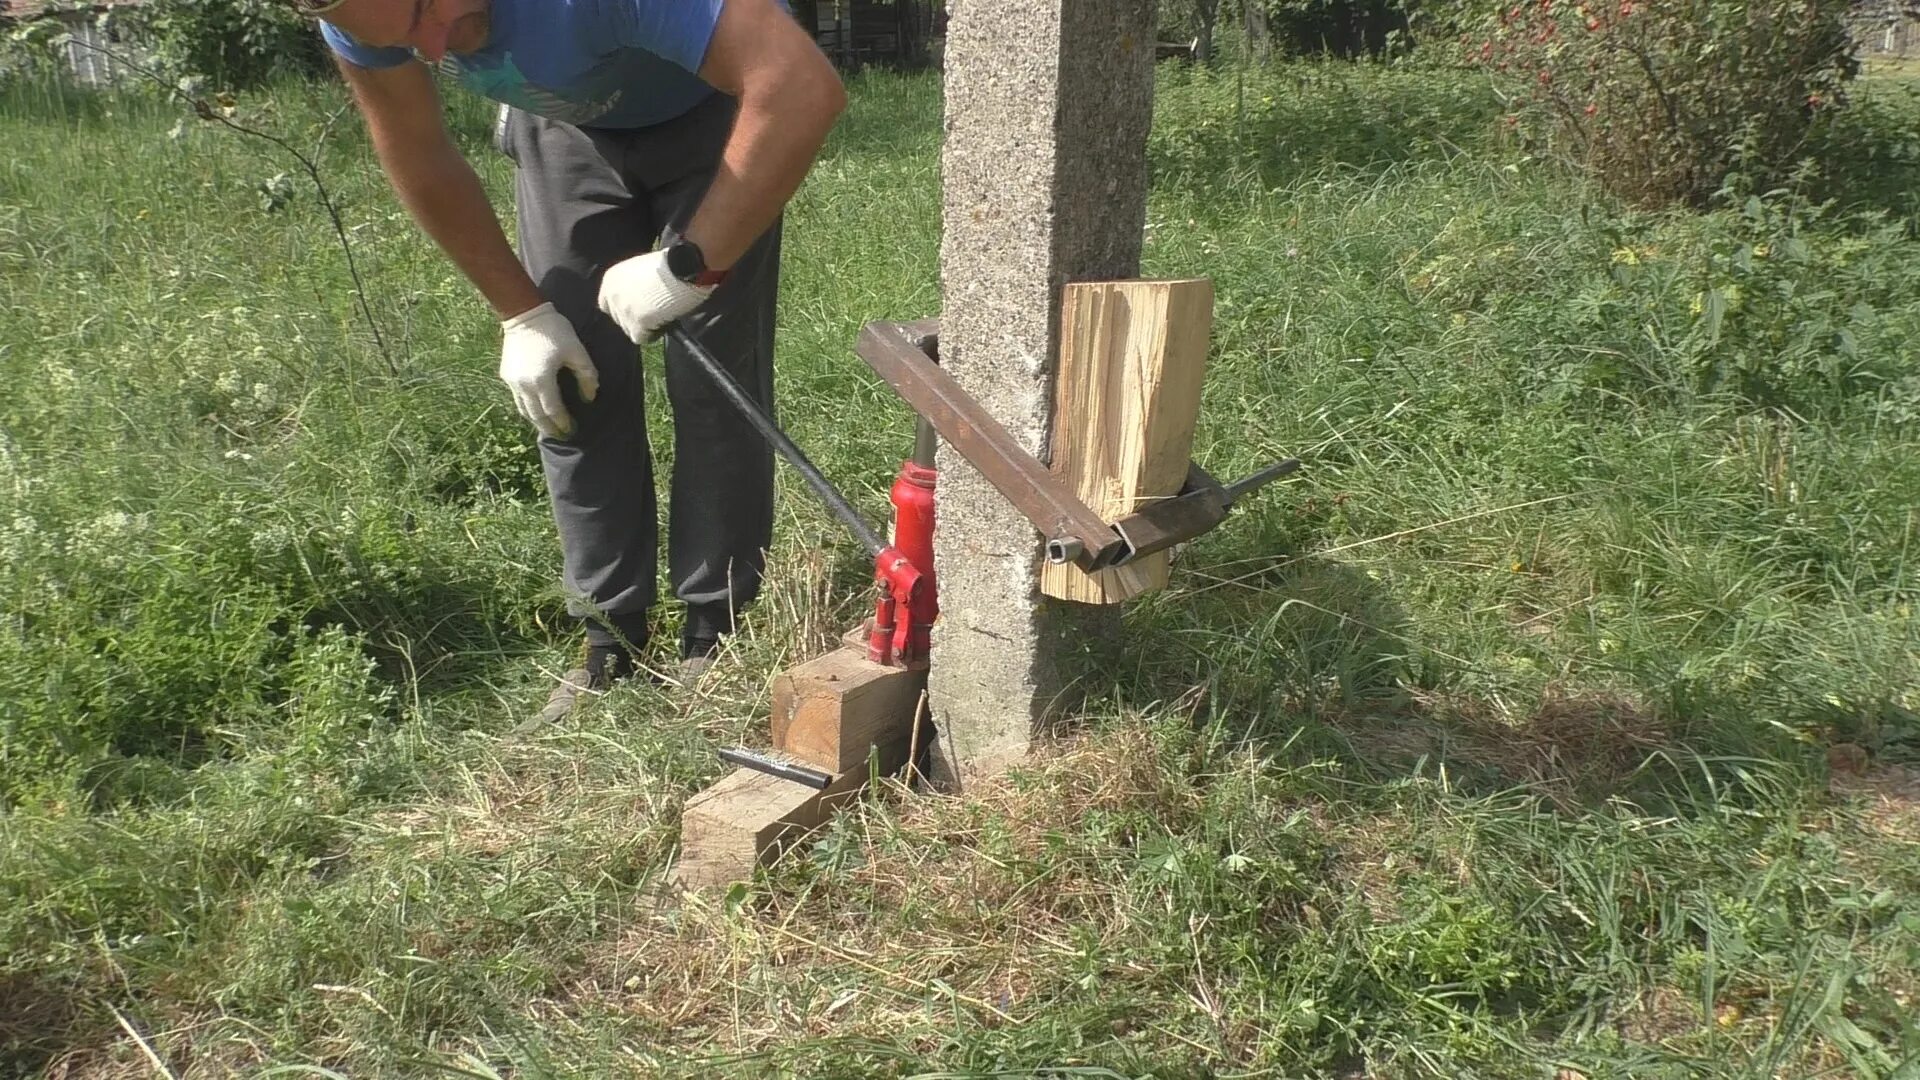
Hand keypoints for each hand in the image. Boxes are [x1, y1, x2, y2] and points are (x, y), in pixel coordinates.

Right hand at [499, 302, 599, 438]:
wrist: (524, 314)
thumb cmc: (554, 330)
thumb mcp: (577, 350)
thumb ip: (586, 375)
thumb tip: (590, 397)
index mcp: (541, 380)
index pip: (553, 410)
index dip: (563, 422)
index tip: (574, 430)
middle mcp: (523, 385)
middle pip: (536, 416)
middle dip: (550, 428)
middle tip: (562, 436)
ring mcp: (512, 381)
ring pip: (524, 410)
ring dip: (537, 421)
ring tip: (550, 428)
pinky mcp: (507, 375)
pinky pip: (517, 398)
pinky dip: (528, 408)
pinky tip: (538, 410)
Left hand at [596, 249, 714, 343]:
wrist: (683, 267)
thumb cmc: (670, 265)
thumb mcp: (641, 269)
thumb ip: (632, 284)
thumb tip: (638, 299)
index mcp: (611, 278)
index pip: (607, 303)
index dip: (623, 307)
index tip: (638, 308)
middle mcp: (612, 295)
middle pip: (618, 318)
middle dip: (634, 318)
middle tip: (654, 312)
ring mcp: (623, 310)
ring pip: (629, 330)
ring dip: (645, 326)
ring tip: (663, 314)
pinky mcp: (636, 323)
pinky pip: (641, 338)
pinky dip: (653, 333)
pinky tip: (665, 322)